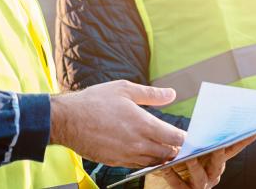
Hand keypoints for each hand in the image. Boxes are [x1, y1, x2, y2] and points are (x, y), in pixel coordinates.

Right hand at [49, 80, 185, 166]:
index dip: (184, 137)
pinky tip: (145, 152)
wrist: (68, 120)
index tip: (187, 134)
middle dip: (176, 149)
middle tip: (180, 143)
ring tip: (166, 148)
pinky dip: (146, 161)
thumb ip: (151, 94)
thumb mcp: (124, 89)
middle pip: (167, 154)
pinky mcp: (116, 162)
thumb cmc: (96, 100)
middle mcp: (137, 144)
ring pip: (154, 162)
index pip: (173, 137)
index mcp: (142, 124)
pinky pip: (138, 165)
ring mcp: (126, 156)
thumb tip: (172, 94)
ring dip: (162, 156)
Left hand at [148, 137, 255, 188]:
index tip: (252, 132)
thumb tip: (206, 112)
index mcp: (217, 161)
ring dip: (194, 167)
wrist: (180, 185)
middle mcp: (213, 174)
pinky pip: (179, 185)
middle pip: (218, 164)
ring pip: (200, 177)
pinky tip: (166, 166)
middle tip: (217, 145)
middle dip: (218, 154)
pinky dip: (172, 176)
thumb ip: (201, 135)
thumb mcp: (197, 147)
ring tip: (188, 158)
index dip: (242, 142)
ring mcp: (201, 185)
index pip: (231, 149)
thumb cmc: (188, 159)